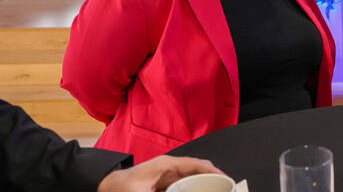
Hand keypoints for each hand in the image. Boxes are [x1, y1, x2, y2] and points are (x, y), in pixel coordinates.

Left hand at [97, 155, 223, 191]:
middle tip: (224, 189)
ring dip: (202, 187)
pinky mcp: (164, 184)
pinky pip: (184, 187)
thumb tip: (183, 191)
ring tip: (215, 191)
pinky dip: (192, 191)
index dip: (214, 171)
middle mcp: (170, 168)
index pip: (197, 164)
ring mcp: (168, 176)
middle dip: (212, 180)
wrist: (105, 185)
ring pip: (192, 180)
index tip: (226, 180)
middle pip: (198, 171)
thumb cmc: (120, 187)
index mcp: (167, 164)